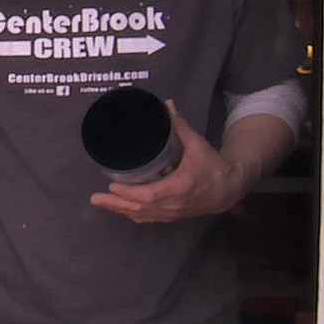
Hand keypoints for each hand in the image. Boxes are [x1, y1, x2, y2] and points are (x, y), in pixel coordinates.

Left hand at [88, 104, 250, 224]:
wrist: (228, 190)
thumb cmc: (212, 166)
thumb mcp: (198, 145)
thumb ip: (181, 127)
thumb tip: (167, 105)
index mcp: (180, 186)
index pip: (151, 194)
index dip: (130, 193)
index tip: (113, 186)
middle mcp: (173, 203)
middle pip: (140, 208)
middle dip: (116, 204)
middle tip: (95, 198)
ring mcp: (171, 212)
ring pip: (142, 215)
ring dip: (120, 210)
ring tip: (100, 202)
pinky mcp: (170, 216)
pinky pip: (147, 218)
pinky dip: (131, 214)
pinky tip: (119, 209)